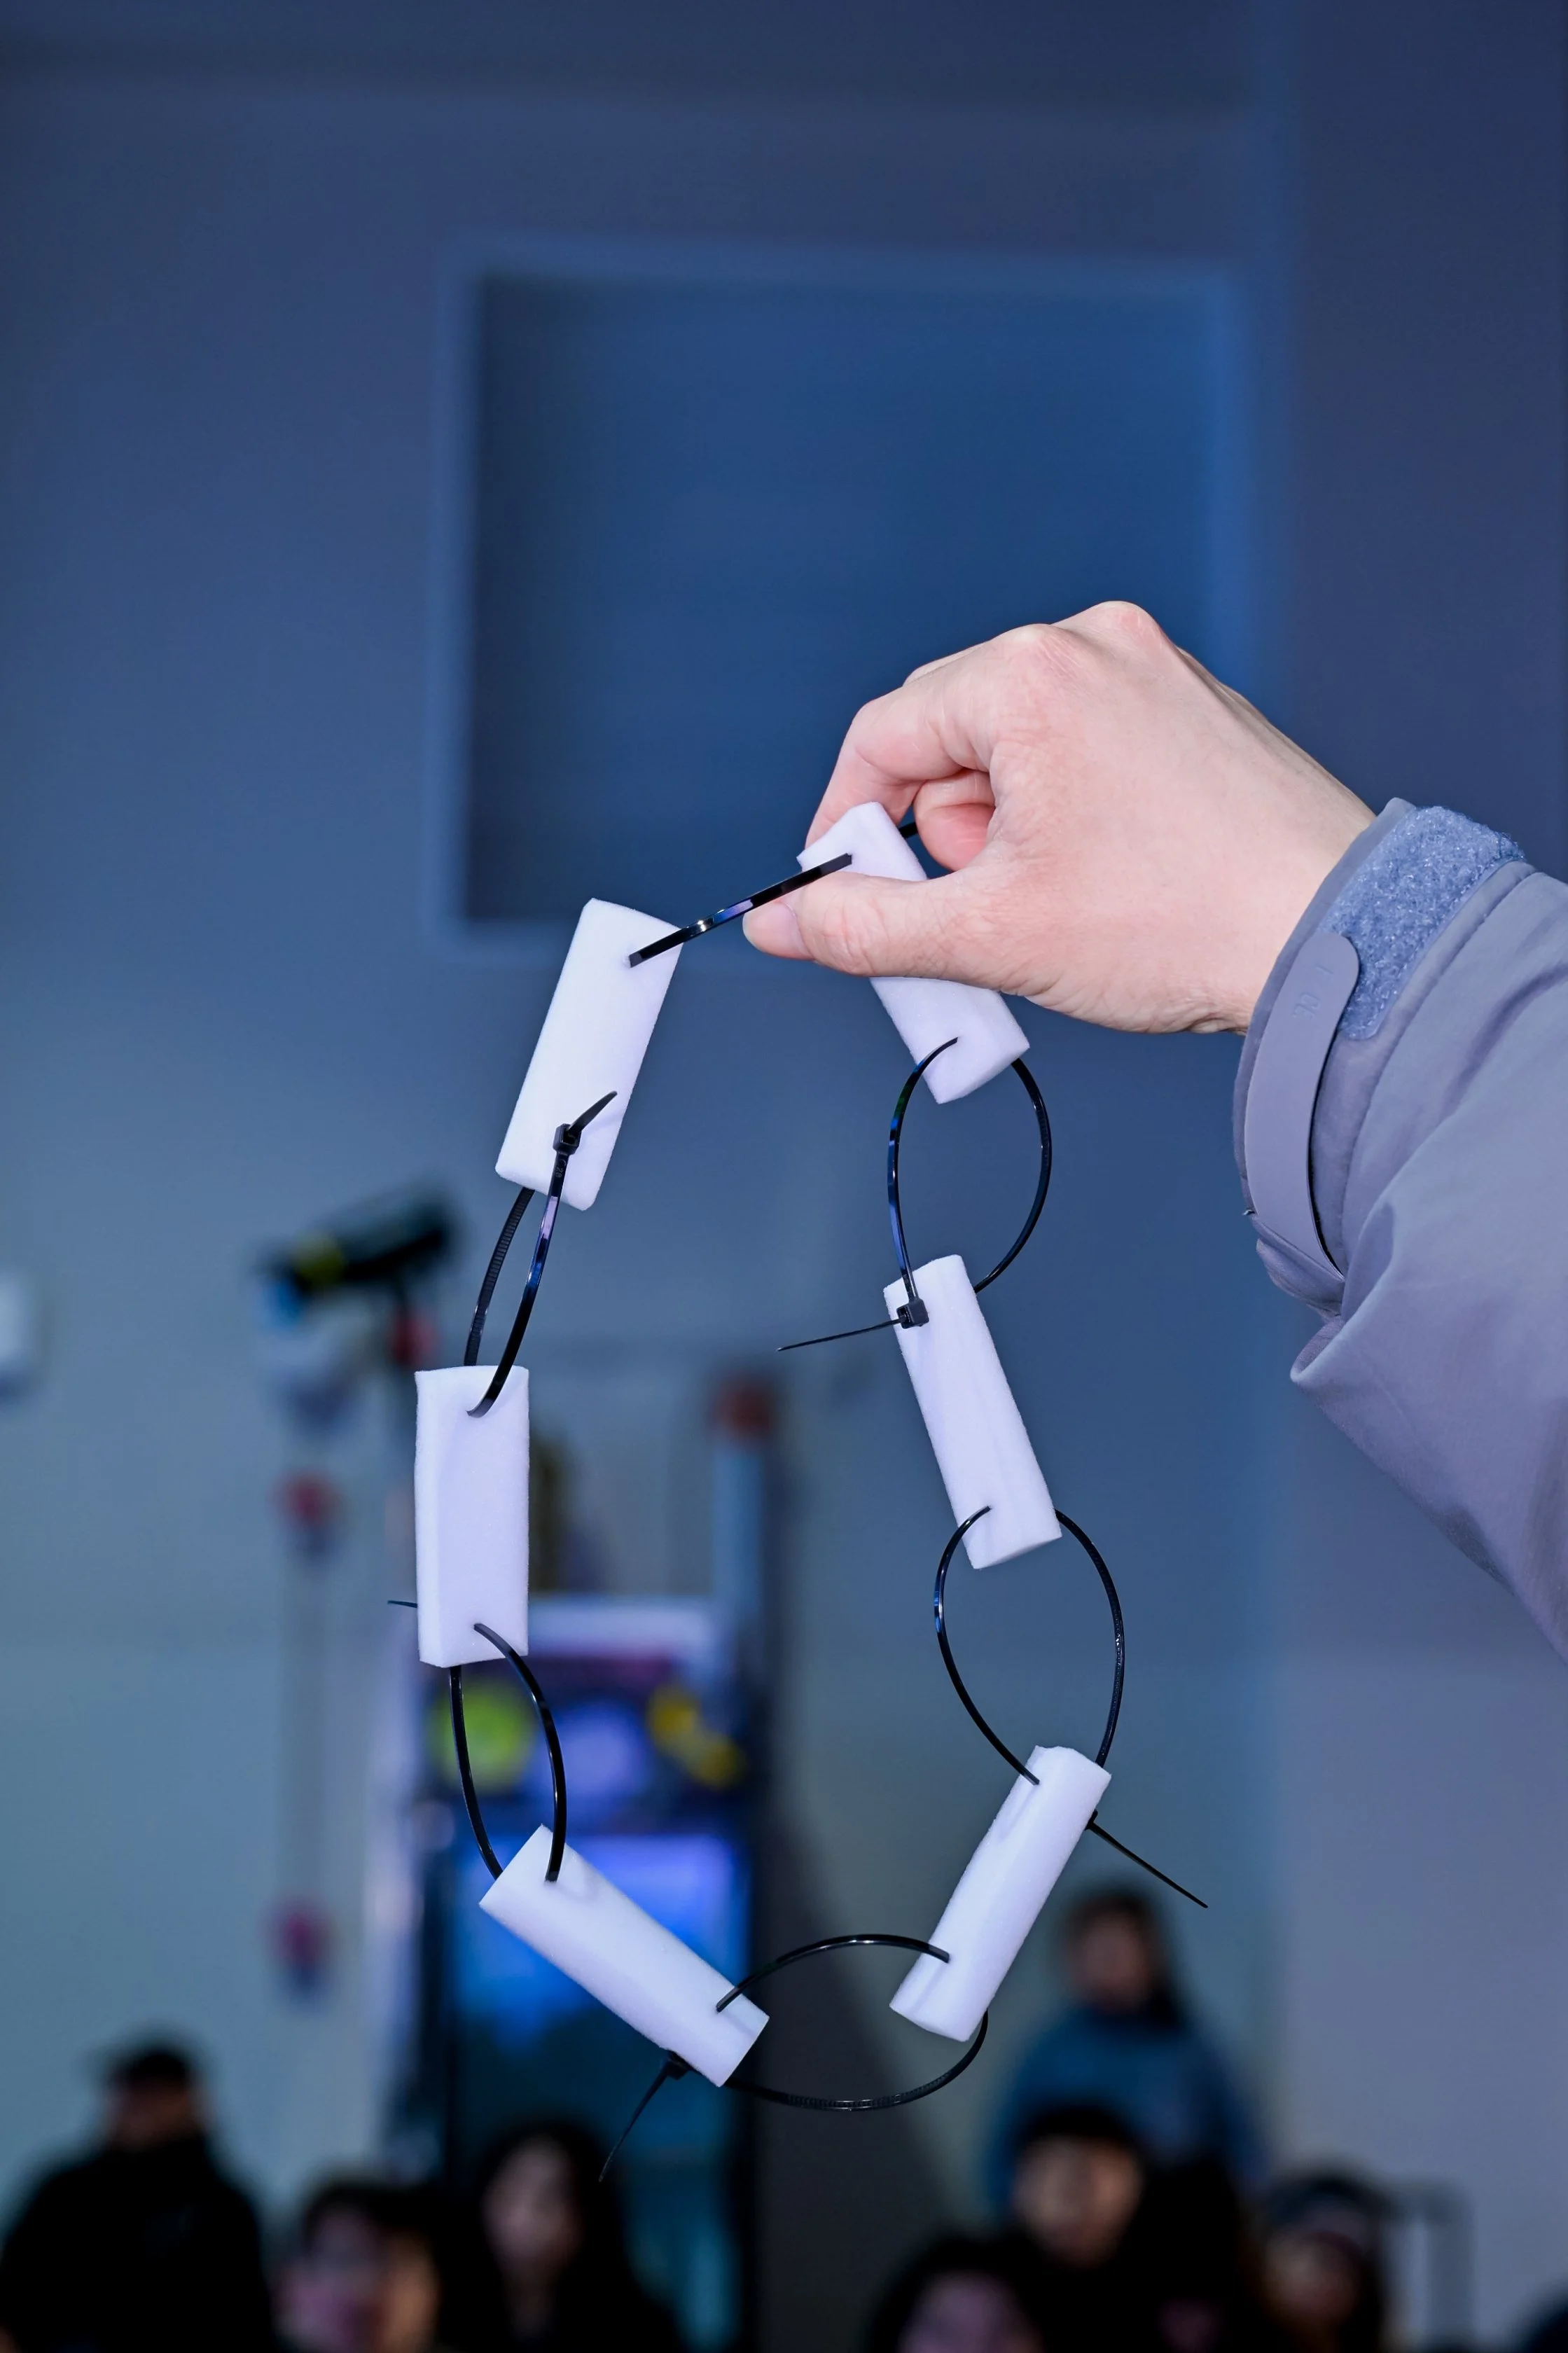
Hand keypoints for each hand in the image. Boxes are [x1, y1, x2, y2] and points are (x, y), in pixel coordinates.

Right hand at [744, 604, 1371, 1033]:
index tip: (847, 894)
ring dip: (1005, 827)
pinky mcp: (1195, 704)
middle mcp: (1091, 644)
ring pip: (1019, 744)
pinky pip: (1087, 744)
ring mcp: (1153, 667)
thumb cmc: (1176, 925)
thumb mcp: (991, 935)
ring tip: (1055, 902)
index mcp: (1029, 675)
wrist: (1336, 936)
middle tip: (977, 913)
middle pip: (950, 734)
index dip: (847, 824)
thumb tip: (781, 922)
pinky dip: (1067, 809)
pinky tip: (1105, 878)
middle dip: (941, 833)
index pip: (883, 736)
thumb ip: (866, 927)